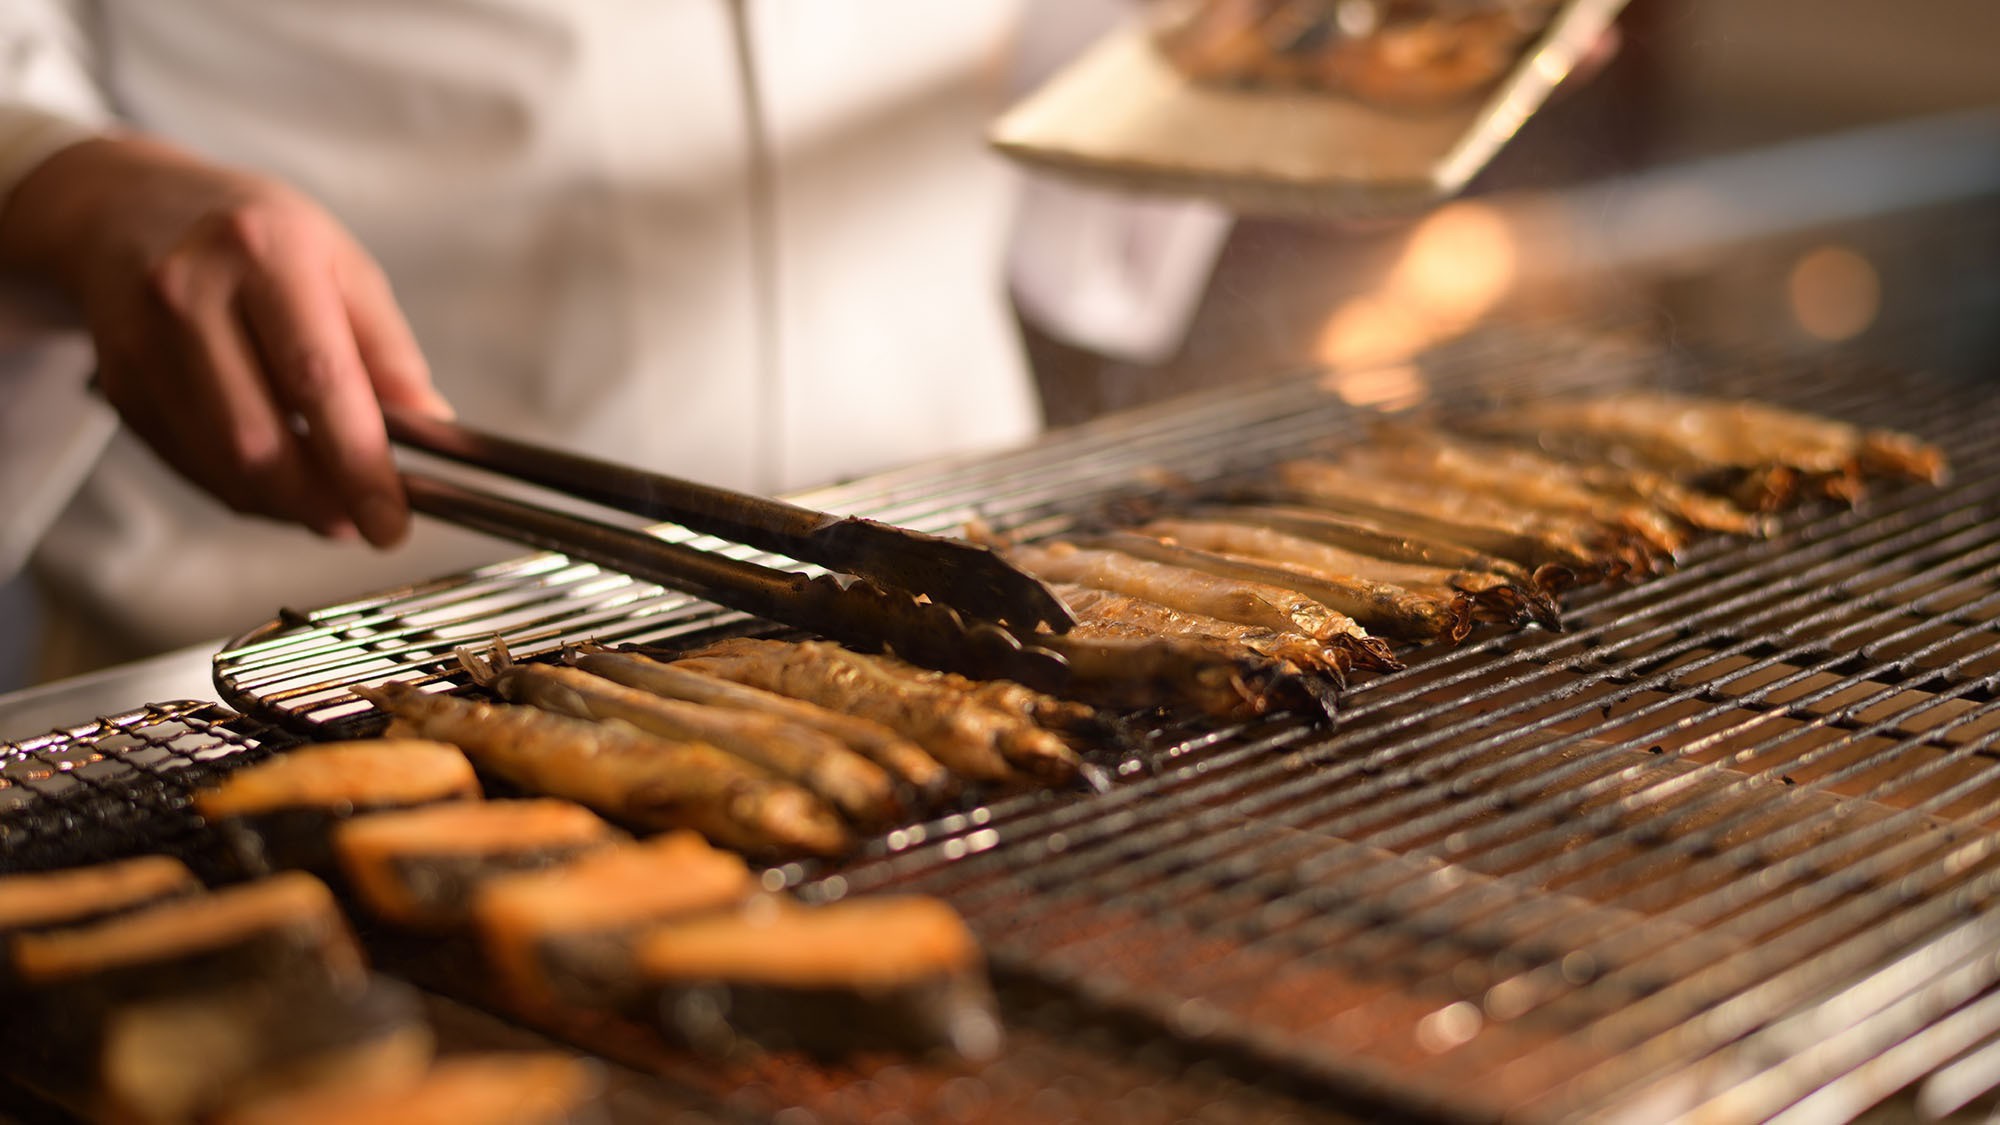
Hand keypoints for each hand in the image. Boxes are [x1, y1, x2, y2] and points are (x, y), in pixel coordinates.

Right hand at [0, 134, 451, 545]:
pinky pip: (190, 464)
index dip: (359, 462)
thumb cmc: (257, 237)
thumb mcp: (342, 265)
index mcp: (265, 253)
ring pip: (221, 464)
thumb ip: (388, 350)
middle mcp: (190, 295)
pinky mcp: (119, 383)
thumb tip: (433, 427)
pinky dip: (244, 490)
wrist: (130, 208)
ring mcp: (141, 343)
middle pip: (258, 439)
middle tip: (366, 522)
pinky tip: (279, 482)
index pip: (318, 378)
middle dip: (322, 500)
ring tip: (331, 506)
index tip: (391, 517)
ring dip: (286, 504)